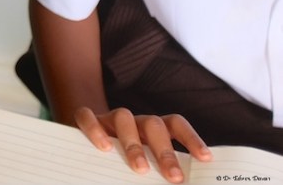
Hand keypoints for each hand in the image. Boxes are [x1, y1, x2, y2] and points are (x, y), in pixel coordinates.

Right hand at [74, 107, 210, 183]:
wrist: (87, 144)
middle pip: (153, 124)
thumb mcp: (145, 165)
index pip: (176, 124)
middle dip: (165, 151)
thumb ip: (159, 172)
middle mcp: (135, 121)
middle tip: (174, 178)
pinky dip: (95, 129)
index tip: (206, 159)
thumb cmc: (122, 159)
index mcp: (153, 129)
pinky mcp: (87, 119)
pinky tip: (103, 147)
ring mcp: (110, 118)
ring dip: (134, 144)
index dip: (192, 138)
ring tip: (140, 169)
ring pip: (123, 118)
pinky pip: (88, 116)